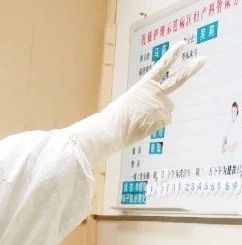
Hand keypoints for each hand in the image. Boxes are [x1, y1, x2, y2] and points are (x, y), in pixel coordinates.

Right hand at [70, 41, 205, 165]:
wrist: (110, 130)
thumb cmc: (113, 119)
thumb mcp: (128, 102)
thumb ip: (144, 101)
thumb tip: (155, 112)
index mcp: (144, 85)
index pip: (161, 66)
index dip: (173, 54)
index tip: (183, 44)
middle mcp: (156, 92)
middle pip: (178, 80)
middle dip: (191, 69)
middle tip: (204, 59)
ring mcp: (161, 105)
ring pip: (166, 110)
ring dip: (156, 115)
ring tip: (140, 120)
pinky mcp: (163, 118)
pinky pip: (163, 123)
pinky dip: (154, 126)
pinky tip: (142, 127)